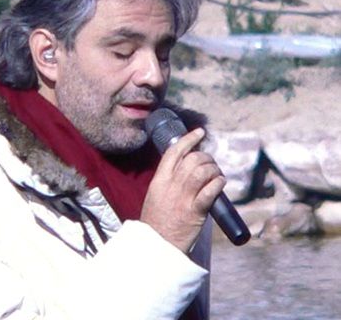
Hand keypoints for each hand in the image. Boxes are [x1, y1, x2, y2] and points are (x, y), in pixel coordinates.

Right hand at [140, 128, 225, 252]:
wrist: (157, 244)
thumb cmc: (157, 221)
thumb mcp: (155, 195)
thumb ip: (167, 181)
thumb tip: (186, 167)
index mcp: (159, 180)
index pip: (174, 152)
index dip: (189, 139)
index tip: (200, 132)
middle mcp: (171, 186)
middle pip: (192, 159)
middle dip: (206, 157)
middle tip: (211, 164)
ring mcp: (183, 198)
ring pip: (202, 171)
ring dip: (214, 170)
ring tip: (217, 175)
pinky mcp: (195, 211)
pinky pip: (210, 191)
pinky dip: (218, 183)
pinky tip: (220, 184)